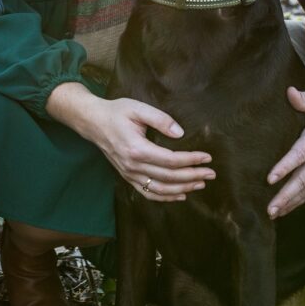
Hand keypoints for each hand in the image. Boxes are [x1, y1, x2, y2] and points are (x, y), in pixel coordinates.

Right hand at [47, 82, 214, 201]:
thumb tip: (180, 133)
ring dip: (182, 188)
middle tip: (211, 173)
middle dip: (192, 176)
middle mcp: (132, 166)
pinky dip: (165, 197)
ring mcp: (129, 174)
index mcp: (136, 149)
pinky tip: (180, 195)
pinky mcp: (127, 176)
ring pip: (159, 189)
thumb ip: (160, 119)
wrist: (92, 122)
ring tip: (200, 184)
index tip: (207, 157)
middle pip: (168, 177)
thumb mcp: (138, 108)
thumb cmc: (116, 112)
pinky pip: (147, 192)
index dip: (191, 160)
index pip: (170, 160)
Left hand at [266, 86, 304, 218]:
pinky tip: (287, 208)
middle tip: (269, 208)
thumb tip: (289, 91)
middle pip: (303, 179)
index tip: (270, 178)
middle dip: (286, 195)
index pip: (300, 153)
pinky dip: (301, 201)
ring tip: (274, 214)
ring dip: (292, 202)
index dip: (285, 166)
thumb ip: (304, 97)